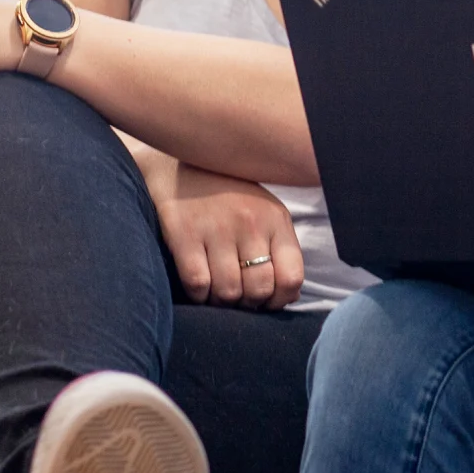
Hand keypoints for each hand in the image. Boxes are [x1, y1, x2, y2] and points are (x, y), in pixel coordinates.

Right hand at [142, 157, 305, 310]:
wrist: (182, 168)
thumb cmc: (230, 198)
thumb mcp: (266, 215)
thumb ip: (280, 252)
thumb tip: (290, 296)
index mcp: (276, 220)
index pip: (291, 277)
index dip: (280, 300)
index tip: (267, 301)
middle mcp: (250, 223)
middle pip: (258, 289)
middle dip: (249, 304)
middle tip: (238, 298)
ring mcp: (217, 228)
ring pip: (227, 291)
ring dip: (222, 302)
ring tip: (218, 292)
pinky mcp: (184, 233)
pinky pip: (197, 284)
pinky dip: (199, 295)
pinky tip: (199, 287)